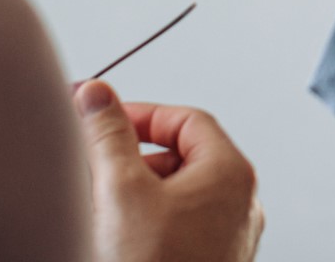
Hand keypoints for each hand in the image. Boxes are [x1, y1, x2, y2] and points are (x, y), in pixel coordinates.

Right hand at [76, 80, 263, 261]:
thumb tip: (97, 94)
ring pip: (177, 196)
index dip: (142, 114)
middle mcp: (240, 206)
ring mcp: (228, 241)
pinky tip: (114, 236)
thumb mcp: (121, 189)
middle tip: (94, 164)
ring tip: (99, 206)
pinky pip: (178, 228)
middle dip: (133, 157)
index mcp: (232, 175)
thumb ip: (109, 133)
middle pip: (182, 157)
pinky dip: (146, 222)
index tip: (104, 120)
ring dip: (136, 192)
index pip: (188, 120)